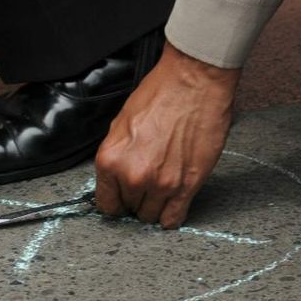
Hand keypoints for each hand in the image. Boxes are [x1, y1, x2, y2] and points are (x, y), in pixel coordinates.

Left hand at [94, 42, 239, 227]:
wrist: (194, 82)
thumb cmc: (159, 94)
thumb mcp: (120, 124)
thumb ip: (116, 157)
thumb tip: (114, 178)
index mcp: (111, 160)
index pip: (106, 203)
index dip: (115, 200)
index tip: (121, 197)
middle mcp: (134, 176)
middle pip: (130, 209)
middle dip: (135, 198)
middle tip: (145, 183)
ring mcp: (162, 184)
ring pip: (151, 216)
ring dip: (154, 205)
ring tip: (160, 187)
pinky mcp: (188, 185)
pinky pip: (173, 218)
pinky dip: (171, 215)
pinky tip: (172, 202)